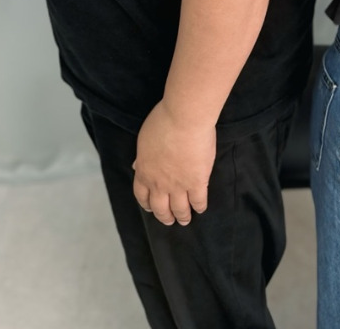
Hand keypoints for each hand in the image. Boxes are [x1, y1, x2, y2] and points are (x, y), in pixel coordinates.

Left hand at [133, 101, 214, 225]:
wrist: (184, 119)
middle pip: (160, 208)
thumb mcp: (145, 139)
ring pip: (179, 209)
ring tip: (185, 220)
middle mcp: (159, 184)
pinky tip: (201, 208)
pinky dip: (200, 206)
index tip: (151, 208)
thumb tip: (137, 166)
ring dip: (182, 216)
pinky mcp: (198, 182)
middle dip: (164, 217)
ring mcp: (179, 186)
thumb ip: (142, 156)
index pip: (142, 196)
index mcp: (145, 172)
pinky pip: (199, 200)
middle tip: (169, 220)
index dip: (147, 204)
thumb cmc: (163, 121)